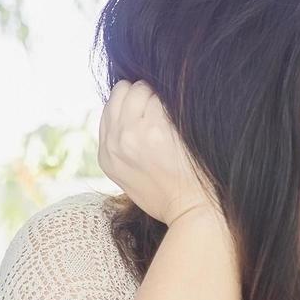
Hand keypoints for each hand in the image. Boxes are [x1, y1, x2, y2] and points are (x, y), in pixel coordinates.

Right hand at [98, 80, 216, 226]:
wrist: (193, 211)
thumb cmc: (170, 194)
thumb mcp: (131, 175)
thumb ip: (122, 145)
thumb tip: (128, 112)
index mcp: (106, 154)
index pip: (110, 106)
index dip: (132, 103)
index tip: (149, 111)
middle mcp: (116, 142)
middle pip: (124, 91)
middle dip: (145, 94)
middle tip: (164, 113)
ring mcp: (135, 134)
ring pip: (142, 89)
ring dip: (160, 97)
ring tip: (174, 120)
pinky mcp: (157, 130)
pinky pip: (162, 98)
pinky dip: (174, 103)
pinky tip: (184, 122)